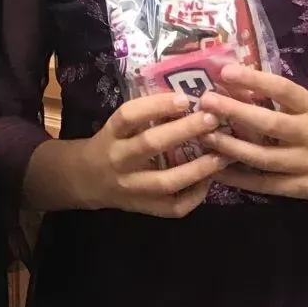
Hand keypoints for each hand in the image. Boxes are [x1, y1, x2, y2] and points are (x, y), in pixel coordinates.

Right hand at [62, 93, 225, 217]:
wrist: (85, 180)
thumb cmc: (110, 144)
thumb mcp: (117, 126)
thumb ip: (144, 115)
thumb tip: (188, 98)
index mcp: (111, 134)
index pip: (128, 116)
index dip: (156, 105)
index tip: (184, 98)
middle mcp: (118, 160)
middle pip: (150, 145)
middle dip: (184, 131)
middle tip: (211, 120)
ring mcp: (130, 188)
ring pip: (165, 182)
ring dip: (197, 169)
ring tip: (221, 155)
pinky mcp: (142, 208)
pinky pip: (172, 207)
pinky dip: (194, 196)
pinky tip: (208, 181)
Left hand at [196, 68, 307, 201]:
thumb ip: (276, 98)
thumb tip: (232, 80)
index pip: (284, 89)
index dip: (255, 79)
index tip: (225, 70)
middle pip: (269, 124)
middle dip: (235, 112)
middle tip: (205, 102)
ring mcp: (306, 164)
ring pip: (263, 158)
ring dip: (231, 148)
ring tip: (203, 136)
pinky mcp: (300, 189)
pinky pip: (265, 184)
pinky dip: (238, 178)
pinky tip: (215, 170)